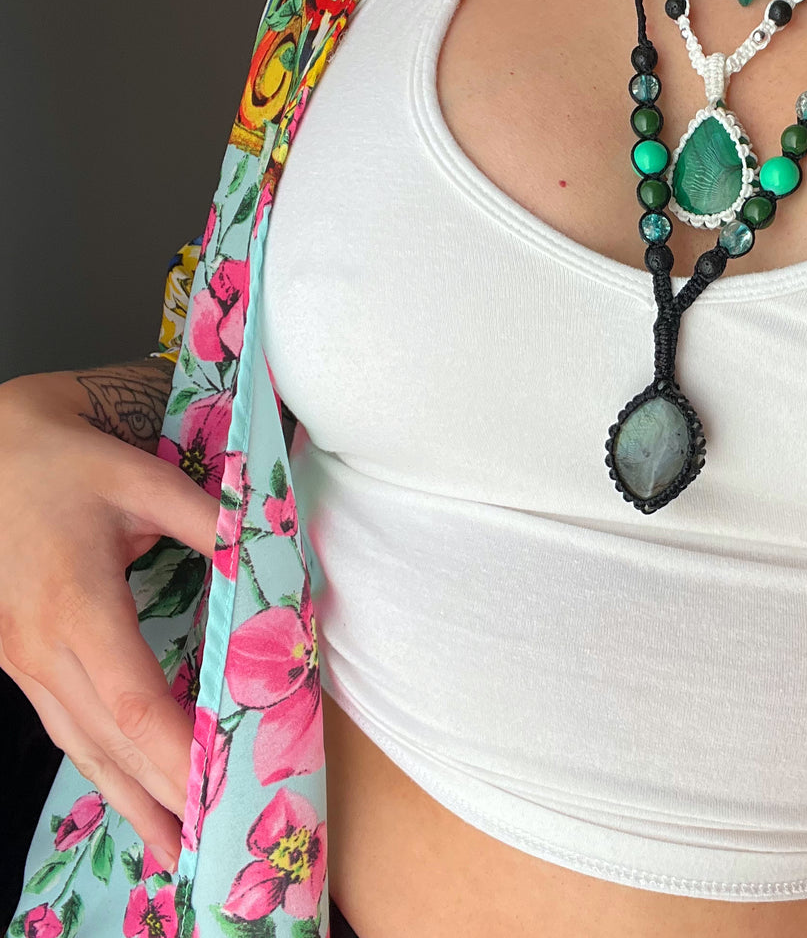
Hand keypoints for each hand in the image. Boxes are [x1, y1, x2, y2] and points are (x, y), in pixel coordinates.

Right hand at [0, 366, 218, 869]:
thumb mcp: (141, 477)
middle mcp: (40, 648)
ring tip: (175, 852)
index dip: (174, 753)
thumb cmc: (67, 463)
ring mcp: (20, 661)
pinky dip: (101, 769)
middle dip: (160, 799)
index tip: (217, 790)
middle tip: (211, 849)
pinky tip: (129, 795)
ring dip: (128, 800)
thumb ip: (210, 518)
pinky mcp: (19, 661)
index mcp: (74, 607)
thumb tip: (273, 545)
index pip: (130, 702)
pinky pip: (64, 728)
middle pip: (105, 742)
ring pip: (78, 747)